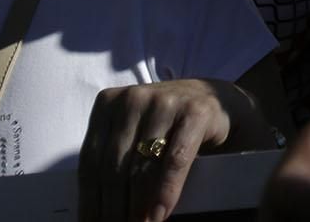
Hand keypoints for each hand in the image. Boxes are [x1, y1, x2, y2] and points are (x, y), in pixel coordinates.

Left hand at [79, 78, 264, 221]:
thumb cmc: (169, 127)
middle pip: (114, 167)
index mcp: (108, 104)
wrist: (219, 102)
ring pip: (142, 166)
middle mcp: (134, 98)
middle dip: (113, 209)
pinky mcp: (196, 112)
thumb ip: (115, 163)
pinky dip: (167, 191)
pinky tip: (161, 214)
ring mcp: (166, 102)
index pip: (90, 161)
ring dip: (138, 207)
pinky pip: (175, 160)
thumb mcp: (134, 136)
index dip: (91, 200)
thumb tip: (95, 213)